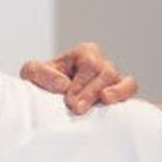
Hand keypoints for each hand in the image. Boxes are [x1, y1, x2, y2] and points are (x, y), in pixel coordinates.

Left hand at [18, 41, 138, 114]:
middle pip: (105, 71)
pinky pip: (130, 87)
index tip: (67, 99)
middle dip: (90, 91)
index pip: (89, 63)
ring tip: (102, 101)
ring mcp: (112, 78)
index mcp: (83, 53)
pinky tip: (112, 102)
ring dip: (111, 93)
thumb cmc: (43, 85)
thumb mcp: (31, 74)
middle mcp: (101, 62)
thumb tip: (63, 84)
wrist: (48, 103)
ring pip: (120, 79)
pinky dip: (124, 93)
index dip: (80, 82)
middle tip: (76, 108)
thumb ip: (39, 72)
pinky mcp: (120, 92)